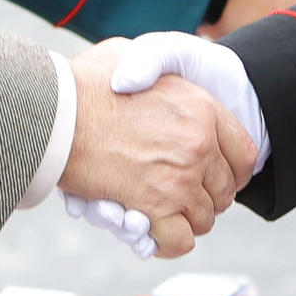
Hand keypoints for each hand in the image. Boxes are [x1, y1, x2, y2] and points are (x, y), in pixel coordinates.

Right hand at [59, 40, 253, 257]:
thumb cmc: (84, 80)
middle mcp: (198, 145)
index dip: (232, 171)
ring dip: (184, 220)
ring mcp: (178, 178)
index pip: (243, 153)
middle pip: (224, 190)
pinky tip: (153, 234)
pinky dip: (168, 243)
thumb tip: (146, 77)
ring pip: (204, 218)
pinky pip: (179, 240)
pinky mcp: (153, 206)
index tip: (215, 177)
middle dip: (205, 198)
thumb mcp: (130, 53)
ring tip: (161, 212)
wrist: (52, 109)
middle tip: (180, 197)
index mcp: (201, 108)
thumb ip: (152, 64)